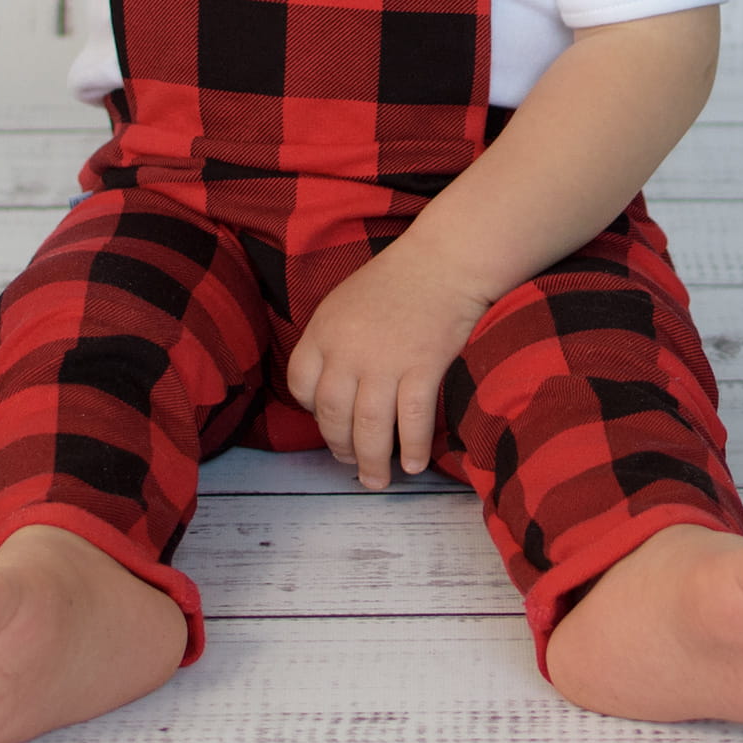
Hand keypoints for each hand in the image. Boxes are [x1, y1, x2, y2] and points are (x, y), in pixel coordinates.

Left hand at [285, 240, 493, 489]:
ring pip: (368, 426)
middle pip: (331, 413)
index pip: (300, 383)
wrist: (443, 262)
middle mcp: (348, 349)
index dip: (310, 410)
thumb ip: (333, 341)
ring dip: (370, 461)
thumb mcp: (345, 302)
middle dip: (338, 446)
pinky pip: (411, 420)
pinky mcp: (422, 367)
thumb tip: (333, 387)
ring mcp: (385, 360)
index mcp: (323, 330)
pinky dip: (410, 448)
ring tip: (376, 480)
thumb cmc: (397, 280)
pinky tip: (412, 464)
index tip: (326, 421)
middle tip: (349, 462)